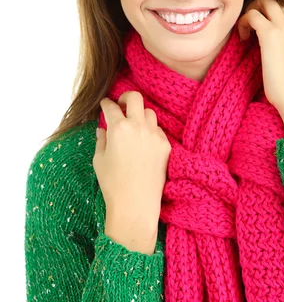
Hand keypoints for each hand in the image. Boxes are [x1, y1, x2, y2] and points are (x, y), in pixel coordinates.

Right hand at [93, 91, 171, 230]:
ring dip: (140, 115)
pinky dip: (150, 131)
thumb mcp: (99, 159)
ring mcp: (154, 135)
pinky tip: (144, 142)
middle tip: (121, 105)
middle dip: (126, 97)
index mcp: (118, 127)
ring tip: (133, 125)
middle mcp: (138, 126)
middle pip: (135, 97)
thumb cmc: (113, 184)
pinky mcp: (165, 145)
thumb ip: (101, 139)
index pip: (111, 106)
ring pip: (149, 112)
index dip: (106, 104)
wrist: (136, 204)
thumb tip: (103, 129)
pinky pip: (158, 130)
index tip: (105, 105)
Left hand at [237, 0, 283, 111]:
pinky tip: (242, 38)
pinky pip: (251, 15)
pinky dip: (243, 23)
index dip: (270, 18)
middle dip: (259, 7)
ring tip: (245, 30)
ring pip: (264, 1)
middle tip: (250, 24)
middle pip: (274, 1)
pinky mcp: (269, 33)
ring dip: (250, 11)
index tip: (261, 33)